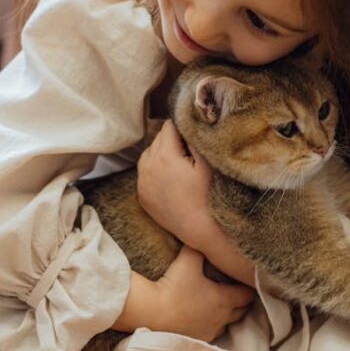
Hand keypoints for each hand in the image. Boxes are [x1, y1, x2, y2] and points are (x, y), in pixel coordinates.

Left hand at [137, 120, 213, 248]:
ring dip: (161, 153)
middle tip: (188, 151)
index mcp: (164, 156)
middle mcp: (148, 166)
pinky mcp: (142, 195)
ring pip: (149, 154)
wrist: (199, 229)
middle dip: (172, 140)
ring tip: (178, 164)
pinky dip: (154, 170)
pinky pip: (145, 173)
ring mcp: (142, 182)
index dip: (182, 128)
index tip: (192, 136)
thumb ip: (194, 138)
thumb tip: (188, 121)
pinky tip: (170, 178)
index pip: (169, 126)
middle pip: (158, 138)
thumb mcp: (206, 162)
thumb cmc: (208, 194)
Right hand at [154, 246, 253, 340]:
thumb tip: (205, 234)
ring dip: (227, 315)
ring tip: (221, 305)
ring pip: (227, 324)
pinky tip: (204, 319)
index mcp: (224, 299)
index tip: (245, 280)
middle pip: (242, 312)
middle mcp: (222, 318)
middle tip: (237, 292)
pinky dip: (212, 325)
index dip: (248, 287)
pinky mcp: (198, 341)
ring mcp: (211, 331)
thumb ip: (200, 247)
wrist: (152, 314)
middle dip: (241, 302)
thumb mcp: (188, 259)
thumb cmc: (173, 285)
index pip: (247, 295)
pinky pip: (212, 333)